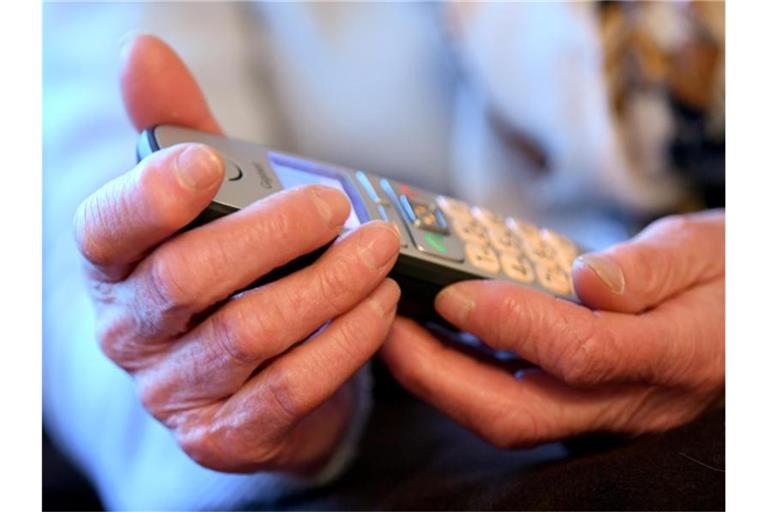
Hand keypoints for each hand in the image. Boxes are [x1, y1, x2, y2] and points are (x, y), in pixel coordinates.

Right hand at [74, 34, 400, 473]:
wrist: (258, 366)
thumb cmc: (235, 267)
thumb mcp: (210, 198)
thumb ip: (180, 130)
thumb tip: (142, 52)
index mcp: (117, 265)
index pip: (106, 228)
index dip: (150, 196)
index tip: (207, 163)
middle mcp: (132, 331)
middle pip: (185, 280)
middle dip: (270, 236)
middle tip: (333, 206)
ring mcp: (176, 391)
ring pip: (248, 334)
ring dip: (327, 286)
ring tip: (378, 251)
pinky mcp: (227, 434)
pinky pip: (290, 389)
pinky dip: (345, 343)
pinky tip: (381, 308)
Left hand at [381, 210, 723, 446]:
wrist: (744, 318)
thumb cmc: (731, 278)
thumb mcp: (707, 252)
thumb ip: (650, 268)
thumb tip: (584, 280)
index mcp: (672, 357)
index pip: (581, 352)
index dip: (511, 324)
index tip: (452, 293)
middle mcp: (629, 400)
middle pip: (518, 413)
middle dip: (438, 377)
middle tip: (385, 327)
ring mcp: (601, 411)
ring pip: (506, 415)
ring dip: (439, 378)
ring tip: (392, 328)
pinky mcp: (582, 406)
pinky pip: (512, 400)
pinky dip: (464, 371)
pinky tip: (435, 336)